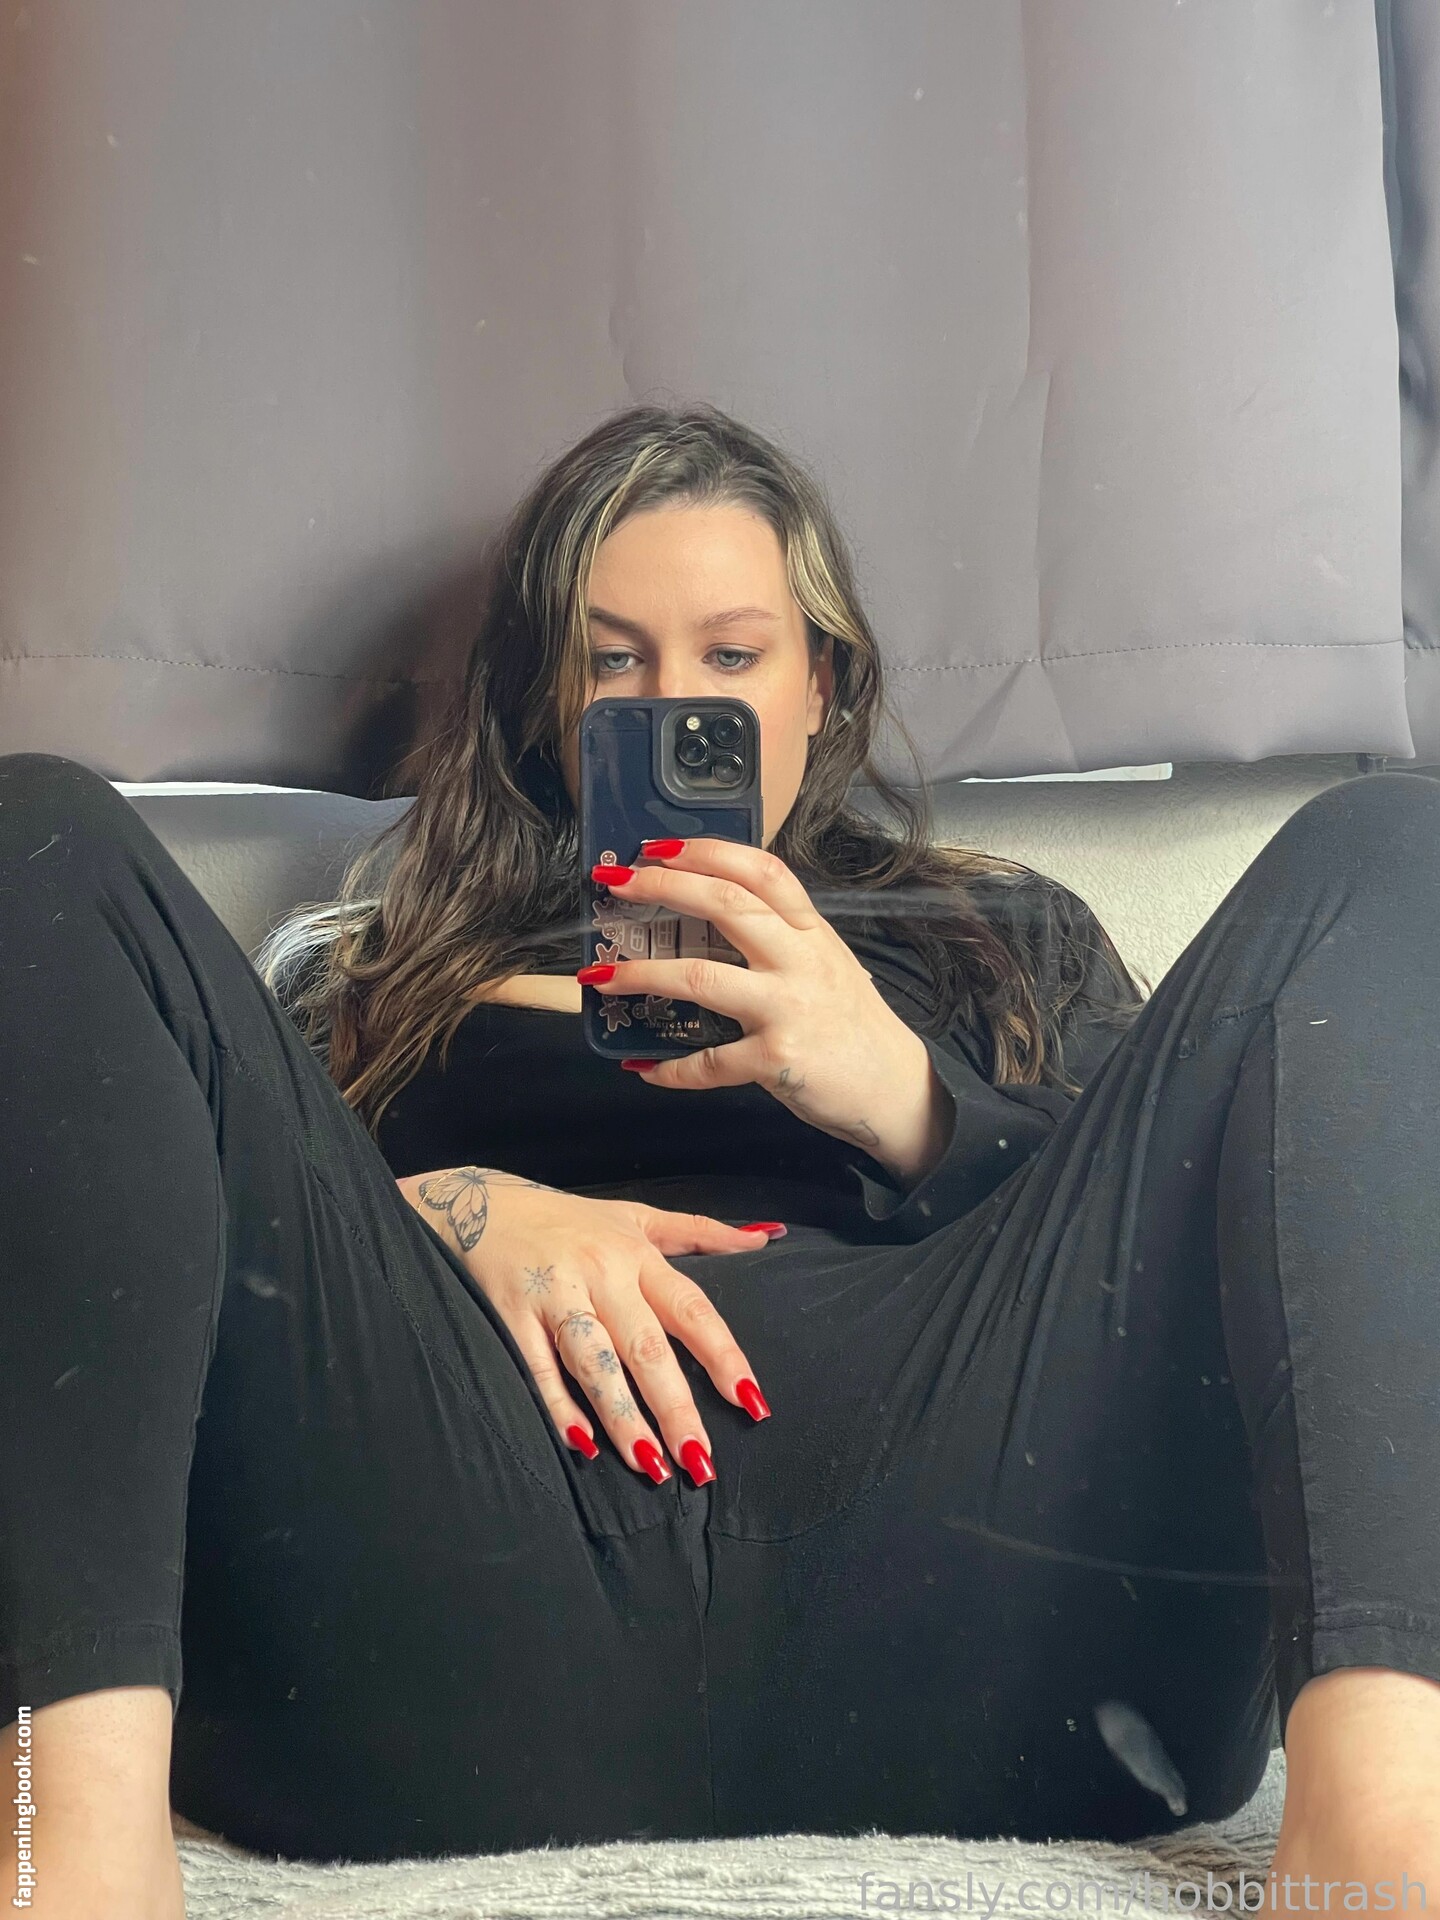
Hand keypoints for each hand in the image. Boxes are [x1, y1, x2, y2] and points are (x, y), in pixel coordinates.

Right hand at [395, 1166, 774, 1482]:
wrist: (478, 1203)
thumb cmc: (569, 1219)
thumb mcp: (636, 1215)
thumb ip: (700, 1232)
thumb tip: (766, 1238)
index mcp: (637, 1255)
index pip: (691, 1310)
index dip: (723, 1356)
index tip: (751, 1401)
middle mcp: (601, 1274)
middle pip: (646, 1347)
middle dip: (676, 1405)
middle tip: (701, 1460)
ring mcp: (555, 1294)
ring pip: (595, 1363)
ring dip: (623, 1416)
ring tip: (651, 1466)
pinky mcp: (512, 1314)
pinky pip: (538, 1368)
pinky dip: (559, 1405)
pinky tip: (583, 1444)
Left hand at [581, 838, 954, 1187]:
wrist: (897, 1089)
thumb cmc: (851, 1024)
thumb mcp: (824, 962)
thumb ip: (778, 936)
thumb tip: (708, 911)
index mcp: (810, 931)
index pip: (762, 871)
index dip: (708, 852)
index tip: (660, 846)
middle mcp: (801, 960)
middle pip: (727, 906)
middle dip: (663, 888)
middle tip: (614, 883)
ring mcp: (788, 1009)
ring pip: (702, 978)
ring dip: (641, 975)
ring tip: (599, 976)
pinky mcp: (778, 1059)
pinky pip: (709, 1062)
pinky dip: (671, 1069)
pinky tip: (643, 1068)